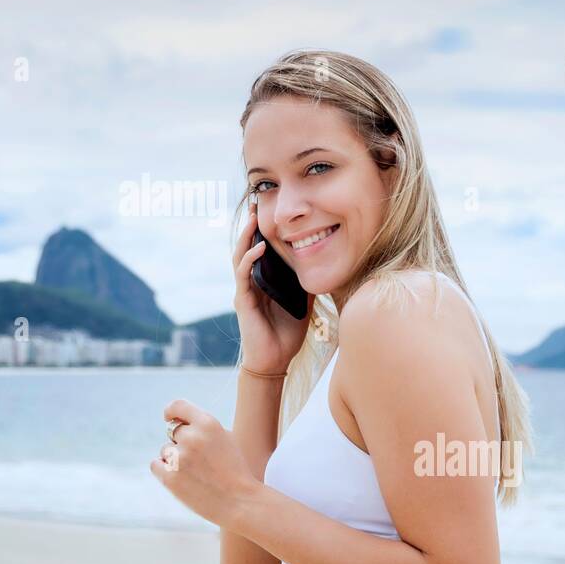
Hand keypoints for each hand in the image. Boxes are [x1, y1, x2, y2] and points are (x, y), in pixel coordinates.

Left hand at [149, 397, 260, 527]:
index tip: (168, 417)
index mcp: (208, 423)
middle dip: (181, 443)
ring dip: (174, 459)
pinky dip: (164, 470)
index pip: (178, 406)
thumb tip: (177, 422)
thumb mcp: (225, 439)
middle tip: (196, 460)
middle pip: (173, 431)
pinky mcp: (170, 477)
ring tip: (195, 473)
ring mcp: (180, 457)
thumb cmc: (234, 471)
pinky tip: (181, 479)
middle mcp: (192, 437)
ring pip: (165, 450)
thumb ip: (203, 428)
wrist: (240, 502)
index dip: (171, 411)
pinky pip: (156, 464)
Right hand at [233, 206, 313, 372]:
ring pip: (240, 256)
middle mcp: (251, 282)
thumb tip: (323, 264)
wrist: (275, 360)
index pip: (259, 249)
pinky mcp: (242, 301)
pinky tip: (259, 247)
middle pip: (246, 247)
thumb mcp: (304, 301)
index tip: (267, 209)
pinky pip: (243, 275)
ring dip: (246, 236)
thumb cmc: (287, 333)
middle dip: (249, 225)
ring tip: (252, 218)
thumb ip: (307, 282)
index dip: (261, 229)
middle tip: (254, 203)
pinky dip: (250, 259)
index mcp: (264, 281)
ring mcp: (245, 291)